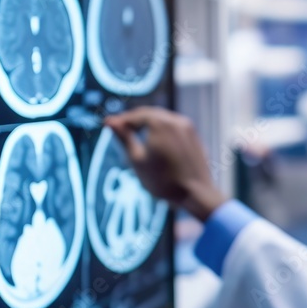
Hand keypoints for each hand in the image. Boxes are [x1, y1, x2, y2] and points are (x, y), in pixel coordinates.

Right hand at [104, 107, 227, 221]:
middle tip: (120, 127)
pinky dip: (162, 129)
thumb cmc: (164, 180)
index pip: (136, 115)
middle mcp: (176, 120)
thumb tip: (110, 122)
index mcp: (160, 123)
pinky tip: (155, 140)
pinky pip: (175, 126)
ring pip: (163, 118)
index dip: (121, 120)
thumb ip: (124, 138)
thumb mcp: (137, 160)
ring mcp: (188, 127)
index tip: (109, 125)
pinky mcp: (194, 136)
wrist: (197, 193)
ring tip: (135, 133)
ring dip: (148, 123)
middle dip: (134, 119)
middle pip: (150, 113)